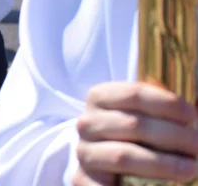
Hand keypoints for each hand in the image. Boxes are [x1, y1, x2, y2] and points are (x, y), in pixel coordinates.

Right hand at [73, 81, 197, 184]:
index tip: (192, 115)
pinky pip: (108, 185)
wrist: (103, 165)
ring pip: (124, 155)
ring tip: (191, 168)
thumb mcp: (142, 118)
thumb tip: (194, 112)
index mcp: (100, 99)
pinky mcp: (84, 179)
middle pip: (133, 125)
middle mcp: (87, 123)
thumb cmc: (132, 138)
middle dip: (173, 135)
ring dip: (163, 163)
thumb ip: (162, 113)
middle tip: (197, 144)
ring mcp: (85, 152)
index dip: (166, 103)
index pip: (133, 94)